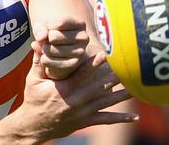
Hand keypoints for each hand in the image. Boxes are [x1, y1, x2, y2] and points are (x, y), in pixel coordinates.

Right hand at [18, 50, 137, 141]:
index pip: (80, 74)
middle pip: (98, 87)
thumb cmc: (33, 99)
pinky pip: (105, 120)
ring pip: (105, 103)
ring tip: (136, 88)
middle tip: (127, 68)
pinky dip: (120, 119)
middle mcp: (75, 101)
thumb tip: (37, 43)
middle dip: (114, 77)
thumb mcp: (33, 80)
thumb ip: (38, 61)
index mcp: (63, 89)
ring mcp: (82, 113)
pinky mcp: (85, 122)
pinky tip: (134, 117)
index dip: (93, 64)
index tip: (105, 54)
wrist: (34, 126)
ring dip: (122, 96)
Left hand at [32, 17, 88, 79]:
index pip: (58, 23)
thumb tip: (40, 38)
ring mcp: (81, 51)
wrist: (55, 50)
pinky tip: (44, 57)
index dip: (48, 26)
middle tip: (46, 41)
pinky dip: (45, 60)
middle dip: (45, 40)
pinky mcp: (74, 64)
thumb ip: (40, 29)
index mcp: (80, 24)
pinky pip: (53, 63)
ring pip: (53, 50)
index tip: (49, 28)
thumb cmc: (50, 33)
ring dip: (44, 50)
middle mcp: (84, 37)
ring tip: (45, 48)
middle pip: (54, 37)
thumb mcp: (43, 27)